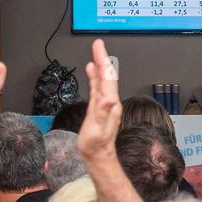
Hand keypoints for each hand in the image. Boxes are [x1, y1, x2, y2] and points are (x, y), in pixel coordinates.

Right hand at [78, 38, 121, 163]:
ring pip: (103, 79)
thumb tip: (107, 96)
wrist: (97, 156)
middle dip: (102, 58)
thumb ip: (102, 112)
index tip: (98, 47)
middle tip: (97, 45)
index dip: (102, 60)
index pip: (107, 77)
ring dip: (99, 65)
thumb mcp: (97, 129)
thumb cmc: (96, 145)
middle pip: (107, 75)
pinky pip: (98, 87)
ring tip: (95, 53)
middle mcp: (110, 102)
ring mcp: (105, 104)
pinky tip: (91, 71)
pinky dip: (95, 76)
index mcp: (110, 104)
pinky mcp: (99, 107)